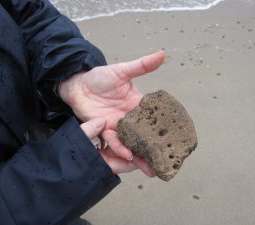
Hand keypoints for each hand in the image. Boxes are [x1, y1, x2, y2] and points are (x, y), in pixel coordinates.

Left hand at [60, 51, 165, 175]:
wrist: (78, 86)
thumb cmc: (100, 77)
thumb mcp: (122, 71)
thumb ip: (142, 65)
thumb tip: (163, 54)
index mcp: (137, 105)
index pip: (154, 118)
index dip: (165, 128)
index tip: (177, 139)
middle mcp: (129, 118)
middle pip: (145, 135)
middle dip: (154, 149)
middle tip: (167, 161)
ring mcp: (118, 126)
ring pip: (131, 142)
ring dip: (140, 155)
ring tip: (150, 168)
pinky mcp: (105, 130)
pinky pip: (114, 141)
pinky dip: (121, 148)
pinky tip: (129, 155)